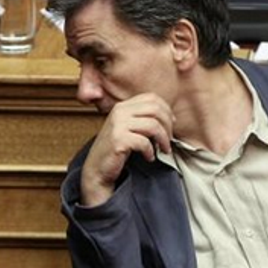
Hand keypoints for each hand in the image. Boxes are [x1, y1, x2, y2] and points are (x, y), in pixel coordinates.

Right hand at [80, 93, 173, 207]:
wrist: (97, 169)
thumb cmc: (114, 151)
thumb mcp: (128, 128)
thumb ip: (142, 119)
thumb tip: (170, 117)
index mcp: (122, 106)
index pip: (152, 98)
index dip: (166, 110)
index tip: (171, 124)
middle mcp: (119, 112)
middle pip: (155, 109)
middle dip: (168, 126)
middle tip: (169, 140)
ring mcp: (117, 125)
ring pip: (153, 125)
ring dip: (163, 140)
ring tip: (163, 150)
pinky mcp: (118, 140)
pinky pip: (144, 142)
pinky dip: (151, 151)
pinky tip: (149, 157)